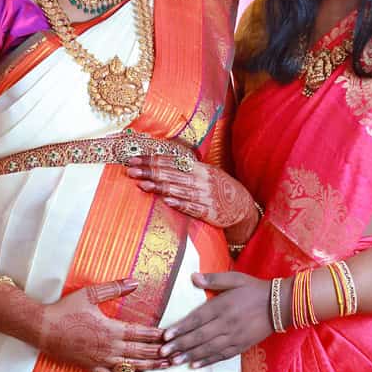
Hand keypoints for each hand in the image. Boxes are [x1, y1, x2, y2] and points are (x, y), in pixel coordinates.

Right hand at [36, 279, 167, 371]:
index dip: (157, 334)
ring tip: (167, 365)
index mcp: (111, 328)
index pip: (140, 333)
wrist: (43, 329)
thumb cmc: (65, 310)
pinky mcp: (92, 367)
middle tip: (178, 352)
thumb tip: (134, 282)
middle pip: (141, 351)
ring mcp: (102, 359)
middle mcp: (109, 347)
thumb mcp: (89, 294)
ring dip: (151, 365)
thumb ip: (113, 288)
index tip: (173, 334)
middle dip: (160, 351)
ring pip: (132, 365)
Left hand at [126, 155, 257, 234]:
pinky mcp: (207, 211)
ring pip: (178, 189)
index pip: (171, 161)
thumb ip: (188, 168)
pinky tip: (166, 199)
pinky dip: (179, 202)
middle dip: (149, 171)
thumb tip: (163, 161)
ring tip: (142, 184)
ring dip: (158, 186)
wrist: (241, 206)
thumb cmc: (220, 188)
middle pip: (171, 174)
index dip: (151, 160)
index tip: (134, 159)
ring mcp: (204, 196)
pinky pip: (191, 206)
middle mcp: (201, 180)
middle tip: (131, 170)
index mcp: (199, 168)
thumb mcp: (207, 173)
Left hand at [159, 271, 272, 366]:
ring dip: (190, 356)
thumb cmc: (254, 289)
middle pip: (200, 336)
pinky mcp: (241, 346)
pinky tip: (195, 365)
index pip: (197, 318)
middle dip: (180, 345)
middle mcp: (227, 323)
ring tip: (174, 362)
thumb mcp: (235, 278)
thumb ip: (213, 279)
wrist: (280, 305)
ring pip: (208, 349)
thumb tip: (193, 278)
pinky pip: (221, 356)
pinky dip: (207, 361)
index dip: (181, 328)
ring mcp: (234, 337)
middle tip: (163, 352)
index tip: (166, 335)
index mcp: (223, 305)